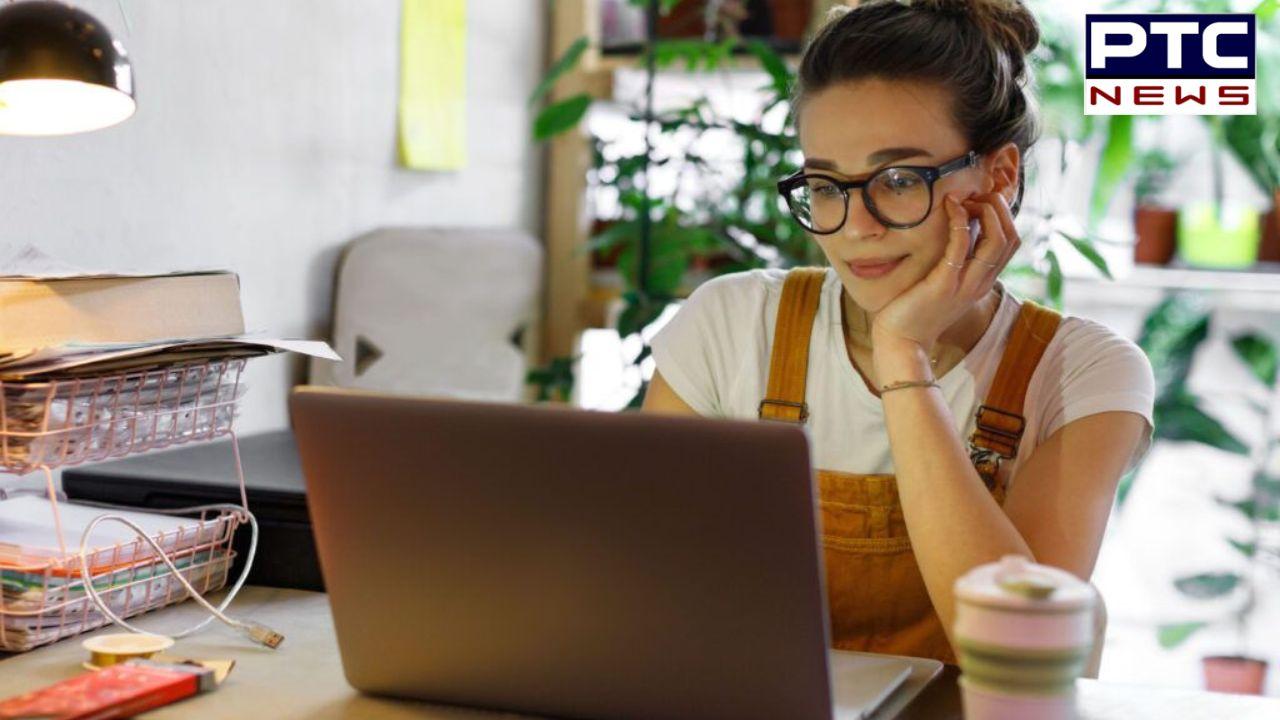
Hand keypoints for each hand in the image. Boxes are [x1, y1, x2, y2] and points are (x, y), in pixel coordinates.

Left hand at [870, 191, 1019, 372]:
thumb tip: (957, 229)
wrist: (902, 342)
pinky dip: (960, 222)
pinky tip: (950, 207)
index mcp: (983, 281)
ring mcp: (965, 284)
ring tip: (964, 198)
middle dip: (999, 208)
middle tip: (975, 195)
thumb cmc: (916, 309)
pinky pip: (962, 246)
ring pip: (997, 240)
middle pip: (1011, 237)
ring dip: (986, 211)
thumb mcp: (944, 283)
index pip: (1011, 242)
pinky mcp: (944, 284)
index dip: (1002, 215)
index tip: (979, 200)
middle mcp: (980, 283)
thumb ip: (956, 262)